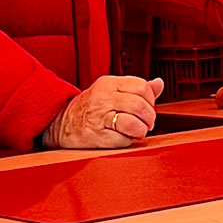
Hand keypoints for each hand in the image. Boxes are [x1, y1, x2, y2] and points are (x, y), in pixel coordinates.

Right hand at [44, 75, 164, 148]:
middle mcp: (104, 98)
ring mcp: (100, 117)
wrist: (63, 123)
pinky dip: (129, 140)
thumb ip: (136, 88)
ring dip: (142, 129)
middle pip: (140, 105)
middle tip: (148, 122)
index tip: (148, 106)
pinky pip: (124, 139)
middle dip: (150, 117)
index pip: (141, 86)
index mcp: (109, 83)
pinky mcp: (99, 136)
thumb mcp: (111, 90)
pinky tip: (124, 136)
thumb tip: (159, 83)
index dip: (151, 99)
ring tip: (138, 130)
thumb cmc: (91, 107)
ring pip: (134, 122)